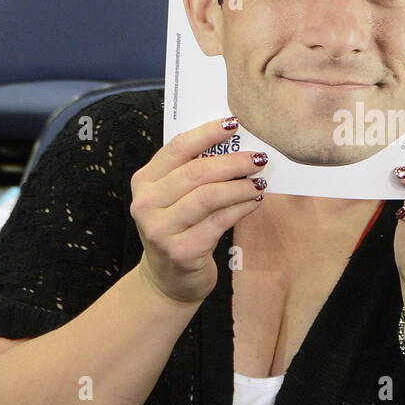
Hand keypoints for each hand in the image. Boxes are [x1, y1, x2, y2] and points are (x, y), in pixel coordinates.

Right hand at [131, 117, 266, 304]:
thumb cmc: (178, 229)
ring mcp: (161, 229)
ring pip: (208, 196)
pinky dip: (241, 208)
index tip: (234, 123)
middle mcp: (147, 203)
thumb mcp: (173, 198)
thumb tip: (234, 143)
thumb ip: (192, 171)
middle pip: (196, 172)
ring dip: (240, 186)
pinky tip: (254, 201)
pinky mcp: (181, 250)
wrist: (167, 280)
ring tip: (260, 181)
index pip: (177, 148)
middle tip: (258, 158)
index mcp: (144, 182)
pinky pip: (219, 221)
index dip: (207, 133)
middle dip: (232, 162)